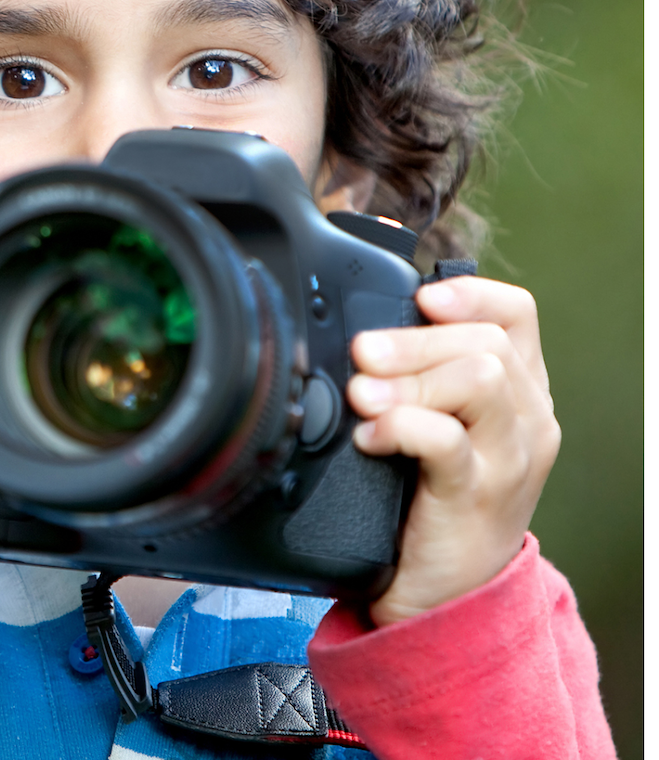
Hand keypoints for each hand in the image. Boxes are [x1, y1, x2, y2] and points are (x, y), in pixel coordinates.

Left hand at [347, 277, 559, 624]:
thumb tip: (364, 331)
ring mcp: (507, 459)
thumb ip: (419, 376)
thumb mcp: (437, 425)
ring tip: (362, 396)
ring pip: (479, 378)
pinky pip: (446, 439)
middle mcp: (525, 420)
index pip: (518, 315)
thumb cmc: (430, 500)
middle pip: (485, 342)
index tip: (419, 298)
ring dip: (409, 378)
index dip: (469, 293)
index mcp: (519, 393)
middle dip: (414, 339)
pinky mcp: (476, 497)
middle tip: (363, 353)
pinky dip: (401, 425)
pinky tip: (370, 436)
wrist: (447, 595)